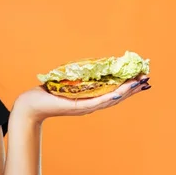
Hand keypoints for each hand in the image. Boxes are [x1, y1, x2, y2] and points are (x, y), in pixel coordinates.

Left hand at [12, 75, 150, 123]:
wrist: (30, 106)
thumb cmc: (44, 95)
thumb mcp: (64, 84)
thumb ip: (75, 78)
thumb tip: (82, 66)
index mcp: (87, 100)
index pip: (111, 93)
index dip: (126, 87)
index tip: (139, 78)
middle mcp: (89, 105)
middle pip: (115, 97)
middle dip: (131, 89)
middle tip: (146, 79)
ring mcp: (84, 107)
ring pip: (109, 100)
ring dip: (125, 92)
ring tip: (138, 83)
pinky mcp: (76, 106)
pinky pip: (96, 102)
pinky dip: (108, 97)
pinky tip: (119, 91)